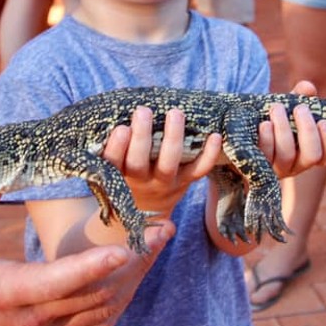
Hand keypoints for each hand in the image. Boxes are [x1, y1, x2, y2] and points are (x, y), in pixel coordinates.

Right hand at [0, 194, 156, 325]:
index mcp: (3, 290)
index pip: (57, 280)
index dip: (92, 266)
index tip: (123, 248)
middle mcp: (28, 319)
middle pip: (92, 294)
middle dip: (133, 264)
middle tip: (162, 231)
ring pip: (98, 312)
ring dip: (131, 280)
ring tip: (155, 247)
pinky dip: (115, 303)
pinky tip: (132, 280)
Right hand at [102, 107, 222, 215]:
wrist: (146, 214)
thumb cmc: (126, 178)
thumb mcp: (112, 170)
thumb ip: (111, 150)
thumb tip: (115, 119)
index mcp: (118, 176)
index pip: (113, 163)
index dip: (116, 148)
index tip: (121, 128)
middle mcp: (141, 182)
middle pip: (139, 163)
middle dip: (141, 137)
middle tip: (143, 111)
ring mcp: (165, 183)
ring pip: (169, 164)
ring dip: (173, 138)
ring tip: (175, 113)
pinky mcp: (184, 182)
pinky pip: (198, 170)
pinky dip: (209, 154)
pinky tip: (214, 135)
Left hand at [258, 80, 325, 177]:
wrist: (242, 131)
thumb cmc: (271, 119)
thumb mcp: (287, 107)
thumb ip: (299, 96)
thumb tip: (308, 87)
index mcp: (308, 152)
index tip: (323, 121)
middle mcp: (296, 165)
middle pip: (312, 156)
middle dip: (307, 130)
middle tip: (300, 108)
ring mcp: (277, 168)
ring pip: (287, 155)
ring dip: (284, 129)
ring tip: (277, 107)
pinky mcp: (258, 166)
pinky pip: (265, 157)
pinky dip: (266, 138)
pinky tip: (264, 123)